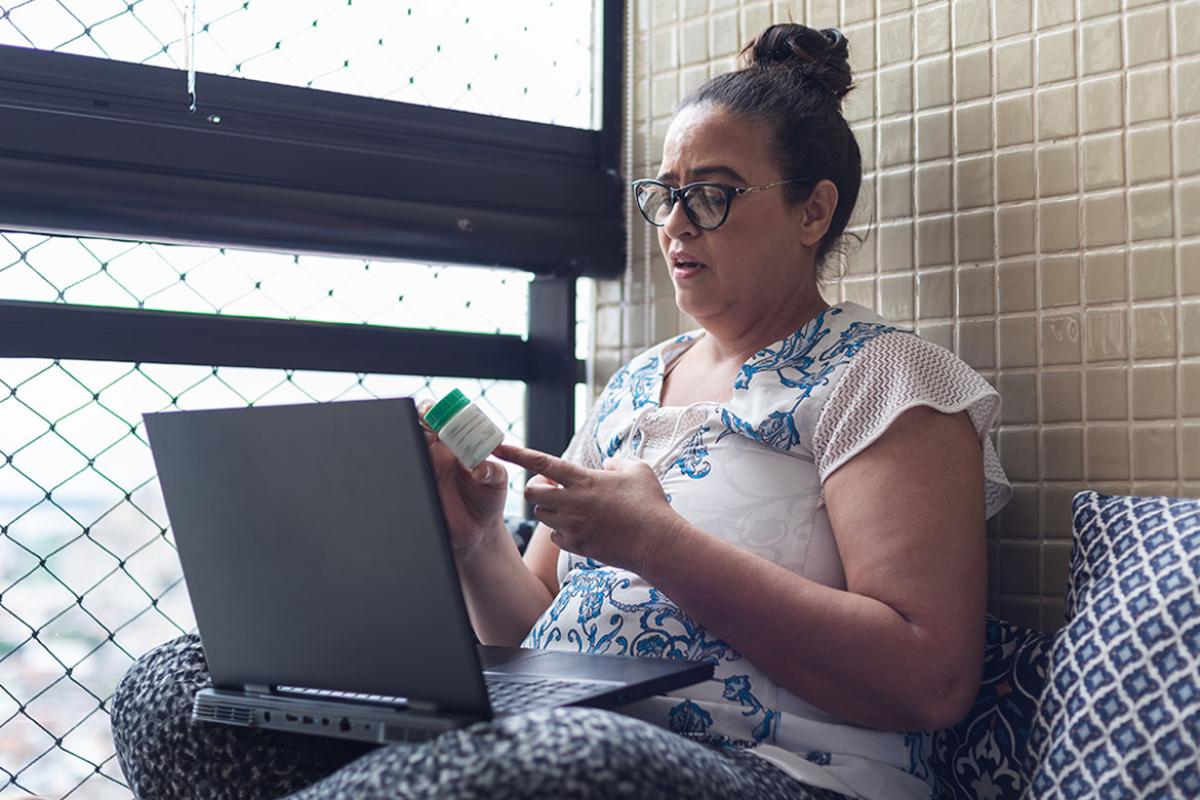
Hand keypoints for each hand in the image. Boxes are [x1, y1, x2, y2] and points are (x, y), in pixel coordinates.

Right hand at [417, 400, 508, 556]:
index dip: (433, 410)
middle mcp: (437, 454)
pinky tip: (417, 473)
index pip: (440, 417)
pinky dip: (408, 473)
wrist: (478, 530)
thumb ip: (492, 471)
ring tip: (422, 446)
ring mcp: (426, 472)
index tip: (434, 412)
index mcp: (456, 444)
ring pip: (409, 450)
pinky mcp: (420, 490)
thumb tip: (481, 468)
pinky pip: (407, 478)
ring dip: (410, 443)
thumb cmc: (487, 498)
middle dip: (417, 421)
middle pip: (418, 428)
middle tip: (426, 428)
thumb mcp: (496, 481)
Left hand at [493, 443, 684, 575]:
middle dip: (538, 487)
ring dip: (551, 508)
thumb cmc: (650, 504)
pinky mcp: (576, 546)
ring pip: (542, 514)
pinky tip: (581, 527)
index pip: (542, 462)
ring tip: (574, 507)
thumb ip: (616, 463)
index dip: (517, 453)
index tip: (499, 447)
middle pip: (532, 493)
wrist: (656, 543)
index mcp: (583, 480)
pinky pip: (555, 536)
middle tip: (557, 487)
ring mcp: (572, 526)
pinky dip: (562, 530)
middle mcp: (572, 503)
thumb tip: (606, 466)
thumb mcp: (637, 470)